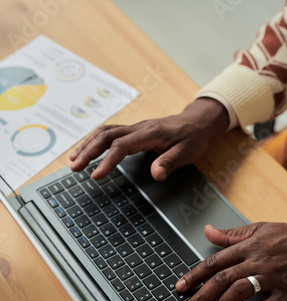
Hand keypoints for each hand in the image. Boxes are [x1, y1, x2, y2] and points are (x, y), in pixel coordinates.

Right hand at [69, 97, 228, 180]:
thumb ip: (170, 163)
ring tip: (73, 160)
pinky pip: (108, 133)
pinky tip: (85, 151)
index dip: (107, 160)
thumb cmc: (192, 138)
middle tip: (74, 167)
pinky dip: (93, 141)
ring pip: (104, 132)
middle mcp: (138, 128)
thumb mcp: (187, 152)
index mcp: (150, 133)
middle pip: (106, 135)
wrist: (197, 122)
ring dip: (86, 145)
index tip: (96, 175)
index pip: (122, 146)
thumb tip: (156, 175)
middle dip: (88, 151)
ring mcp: (134, 129)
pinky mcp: (132, 132)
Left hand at [175, 222, 286, 300]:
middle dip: (202, 294)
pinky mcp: (286, 292)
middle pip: (223, 278)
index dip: (195, 274)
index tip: (180, 286)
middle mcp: (257, 261)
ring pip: (241, 291)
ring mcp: (272, 277)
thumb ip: (232, 234)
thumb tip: (208, 231)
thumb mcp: (260, 228)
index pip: (215, 261)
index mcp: (249, 246)